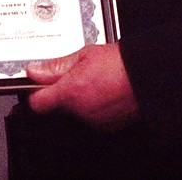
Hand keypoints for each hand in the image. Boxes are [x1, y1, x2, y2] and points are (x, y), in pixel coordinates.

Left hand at [25, 44, 139, 130]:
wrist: (147, 76)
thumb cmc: (120, 63)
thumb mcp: (83, 55)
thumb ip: (55, 66)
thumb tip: (35, 71)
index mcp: (71, 92)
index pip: (37, 103)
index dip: (34, 93)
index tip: (36, 84)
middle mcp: (80, 111)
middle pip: (56, 106)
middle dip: (58, 92)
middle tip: (71, 75)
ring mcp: (93, 121)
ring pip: (73, 112)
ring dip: (76, 99)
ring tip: (91, 80)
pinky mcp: (106, 126)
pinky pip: (89, 117)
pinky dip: (91, 106)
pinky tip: (101, 90)